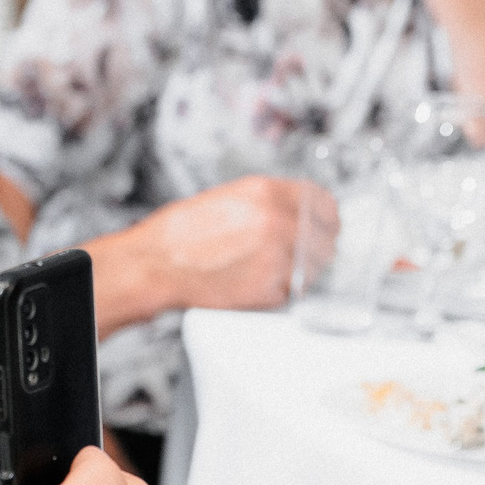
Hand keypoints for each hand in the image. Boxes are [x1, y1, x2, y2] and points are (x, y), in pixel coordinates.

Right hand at [133, 176, 338, 313]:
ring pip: (311, 269)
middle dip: (314, 247)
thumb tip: (299, 213)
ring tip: (267, 269)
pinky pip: (291, 292)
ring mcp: (276, 258)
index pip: (323, 203)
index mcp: (267, 192)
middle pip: (324, 239)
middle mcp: (277, 222)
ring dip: (299, 271)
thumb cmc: (183, 233)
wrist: (158, 265)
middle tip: (297, 253)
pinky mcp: (270, 290)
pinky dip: (280, 291)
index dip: (327, 217)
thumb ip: (271, 202)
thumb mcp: (230, 197)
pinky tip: (255, 282)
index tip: (326, 224)